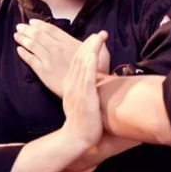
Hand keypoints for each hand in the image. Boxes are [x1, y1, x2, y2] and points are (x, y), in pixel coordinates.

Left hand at [14, 19, 110, 97]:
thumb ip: (96, 43)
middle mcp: (56, 48)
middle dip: (27, 30)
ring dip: (23, 39)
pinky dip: (24, 53)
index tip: (32, 22)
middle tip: (19, 27)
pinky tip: (19, 50)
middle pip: (38, 35)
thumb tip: (101, 34)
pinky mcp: (43, 72)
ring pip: (32, 45)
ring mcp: (48, 60)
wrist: (88, 90)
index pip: (50, 29)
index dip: (40, 24)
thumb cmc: (96, 73)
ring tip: (17, 35)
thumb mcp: (101, 54)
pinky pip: (30, 60)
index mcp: (68, 42)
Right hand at [61, 31, 108, 148]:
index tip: (94, 38)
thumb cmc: (83, 123)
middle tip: (99, 32)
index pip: (77, 62)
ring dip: (91, 48)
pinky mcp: (84, 97)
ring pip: (83, 64)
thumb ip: (84, 92)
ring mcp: (77, 90)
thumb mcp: (81, 103)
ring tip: (99, 36)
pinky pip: (86, 77)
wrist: (77, 138)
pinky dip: (89, 64)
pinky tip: (93, 53)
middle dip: (90, 44)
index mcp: (70, 85)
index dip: (85, 48)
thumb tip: (93, 85)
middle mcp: (72, 84)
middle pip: (79, 59)